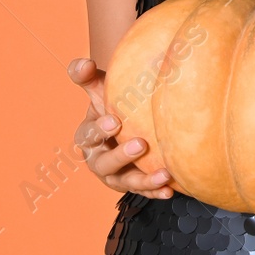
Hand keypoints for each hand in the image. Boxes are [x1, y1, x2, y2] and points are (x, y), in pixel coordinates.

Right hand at [68, 57, 174, 199]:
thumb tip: (84, 63)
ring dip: (144, 180)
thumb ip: (86, 76)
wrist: (124, 122)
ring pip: (126, 181)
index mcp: (87, 135)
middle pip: (105, 163)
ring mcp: (115, 175)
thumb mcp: (97, 89)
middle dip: (121, 156)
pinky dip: (155, 191)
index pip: (88, 135)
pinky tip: (170, 189)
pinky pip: (144, 191)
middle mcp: (98, 159)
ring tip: (164, 173)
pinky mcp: (131, 184)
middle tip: (141, 144)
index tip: (115, 121)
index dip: (99, 130)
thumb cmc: (110, 104)